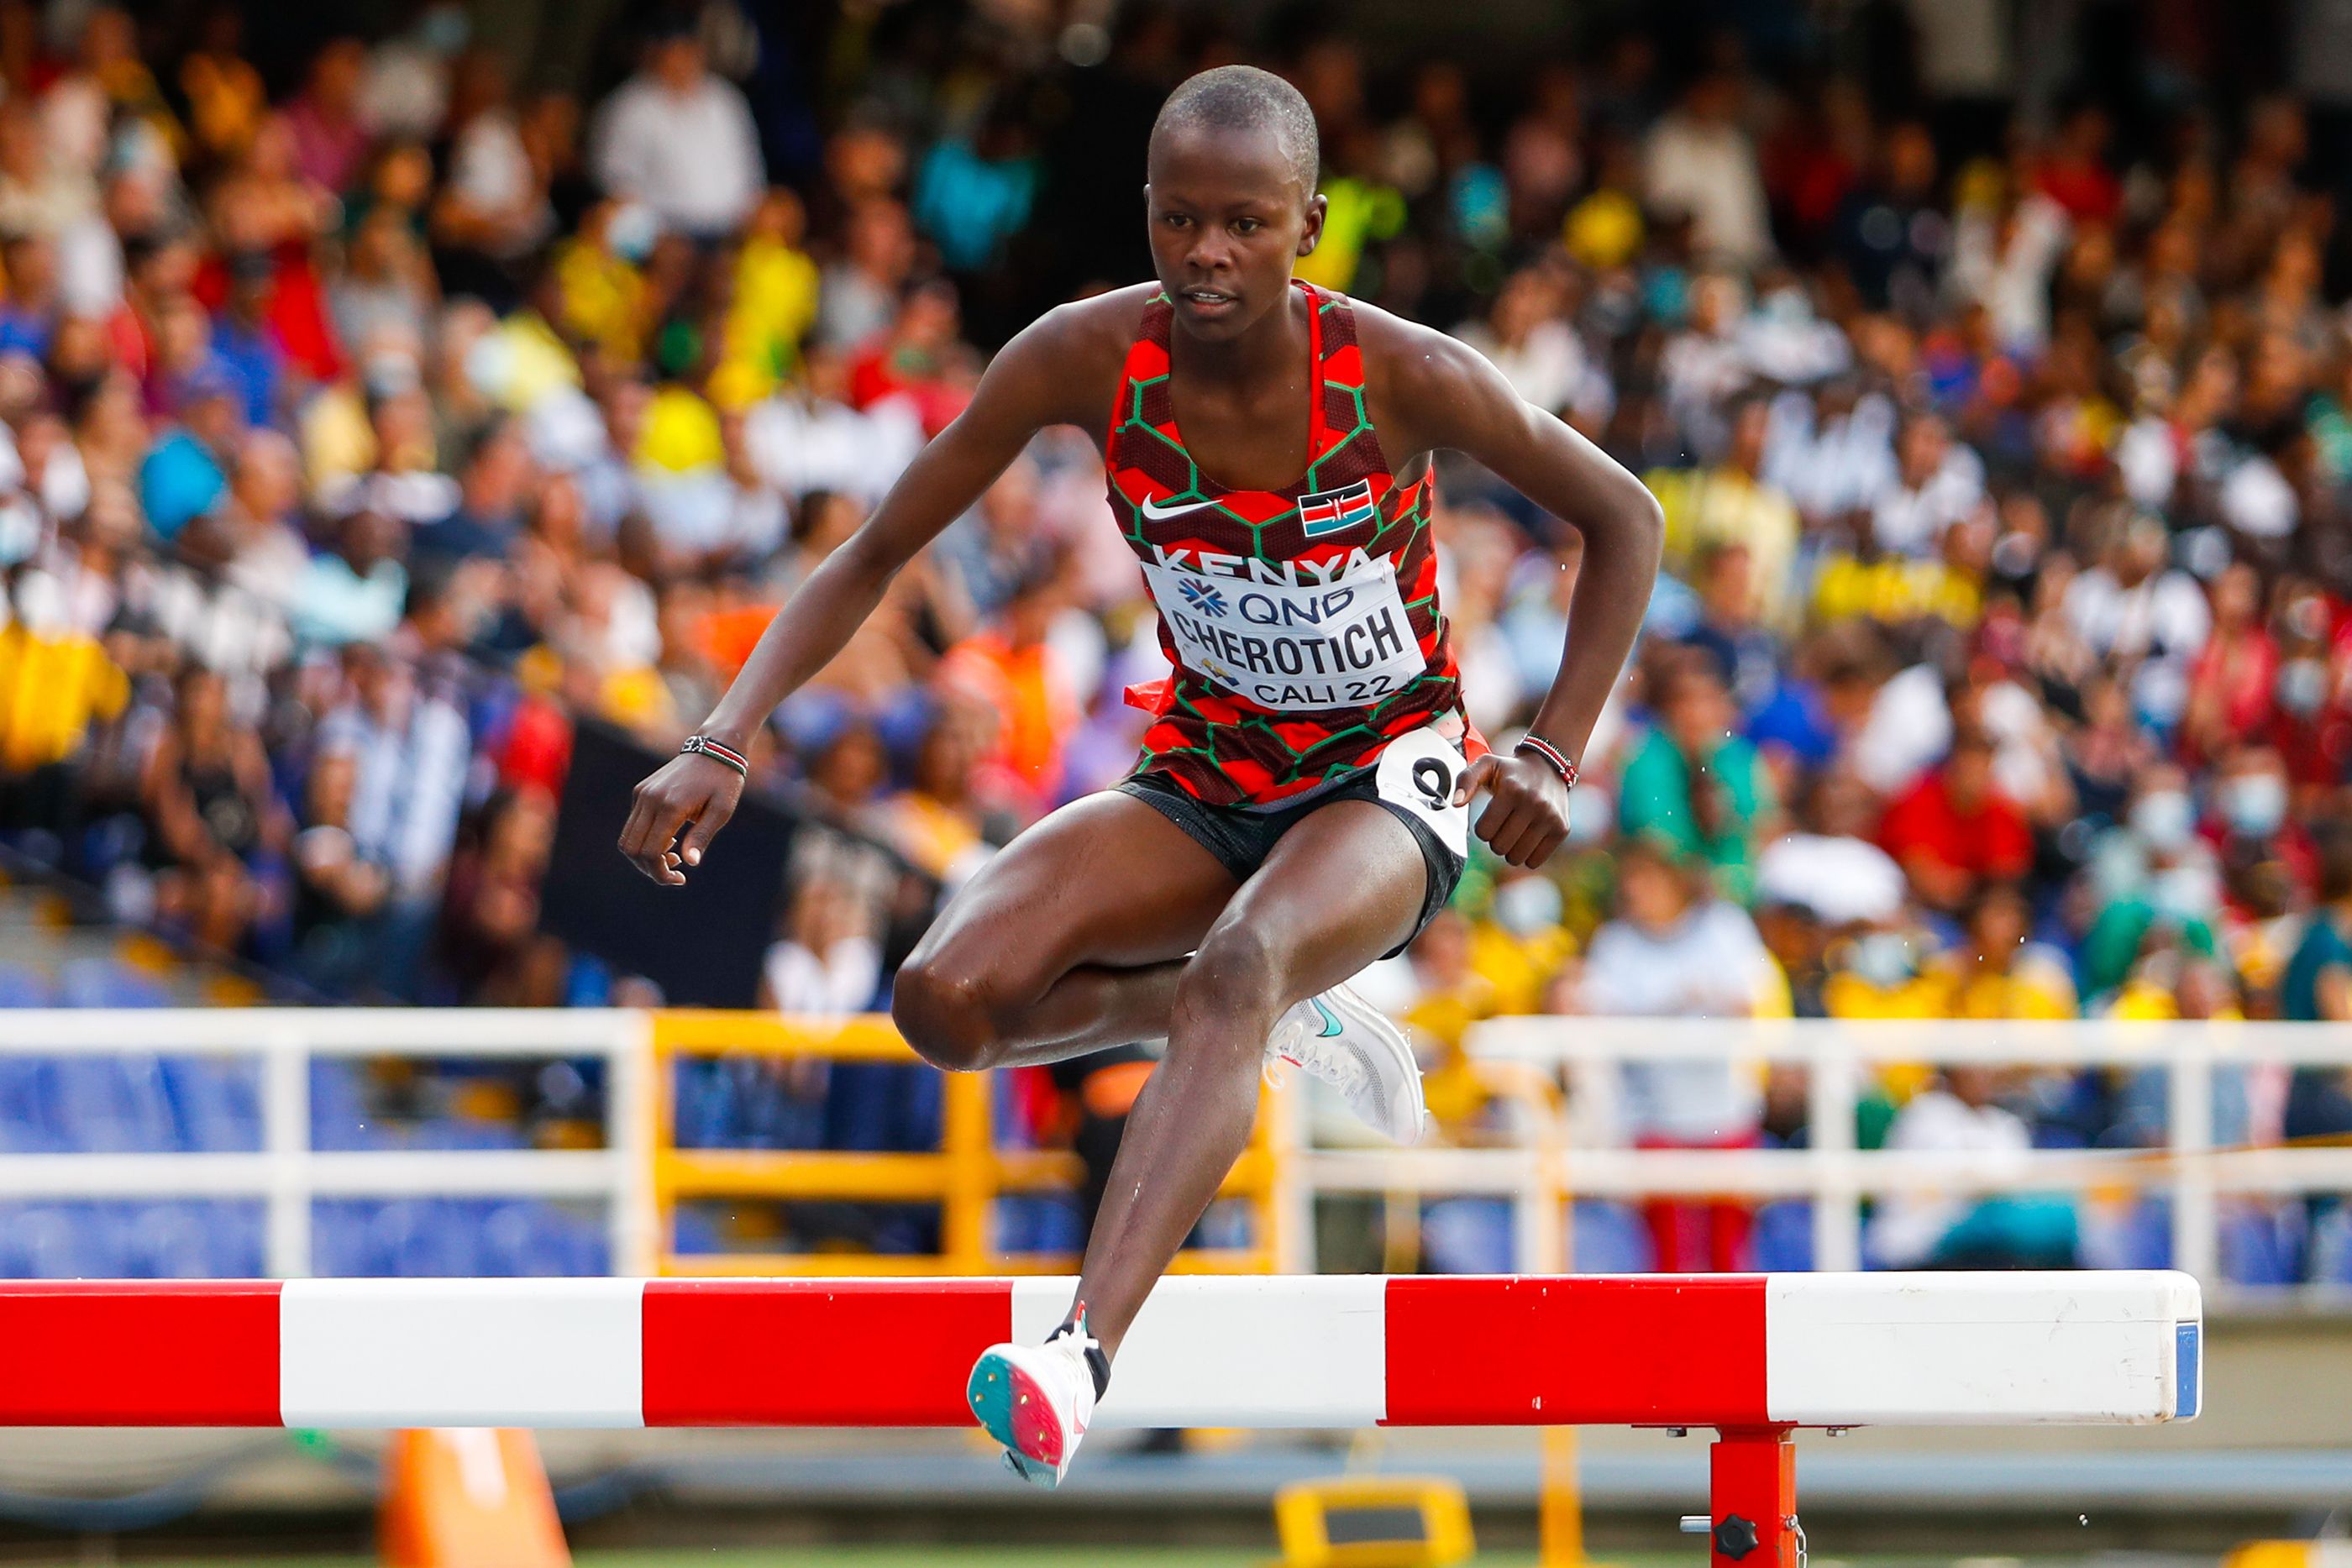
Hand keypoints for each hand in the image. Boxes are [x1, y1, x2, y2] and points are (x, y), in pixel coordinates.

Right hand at [618, 752, 745, 884]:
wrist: (714, 748)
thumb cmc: (723, 782)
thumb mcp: (721, 811)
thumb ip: (702, 836)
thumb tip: (690, 863)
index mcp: (670, 806)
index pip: (651, 852)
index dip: (660, 873)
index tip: (680, 879)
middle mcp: (649, 799)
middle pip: (632, 848)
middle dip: (649, 868)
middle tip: (675, 871)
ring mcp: (642, 794)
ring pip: (627, 838)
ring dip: (645, 855)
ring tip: (673, 855)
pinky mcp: (641, 791)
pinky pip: (633, 824)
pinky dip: (644, 840)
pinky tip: (668, 839)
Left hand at [1453, 750, 1570, 867]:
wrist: (1549, 766)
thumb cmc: (1511, 771)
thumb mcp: (1486, 765)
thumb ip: (1465, 780)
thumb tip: (1455, 804)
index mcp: (1512, 789)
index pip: (1483, 832)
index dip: (1482, 828)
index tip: (1491, 817)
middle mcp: (1534, 803)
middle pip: (1499, 847)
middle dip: (1495, 840)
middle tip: (1503, 825)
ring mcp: (1550, 817)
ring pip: (1516, 857)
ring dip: (1510, 850)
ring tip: (1515, 831)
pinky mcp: (1562, 829)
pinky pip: (1535, 861)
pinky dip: (1527, 855)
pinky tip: (1529, 838)